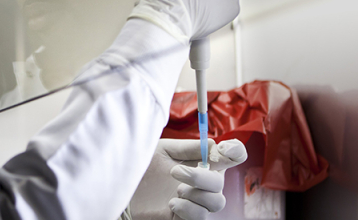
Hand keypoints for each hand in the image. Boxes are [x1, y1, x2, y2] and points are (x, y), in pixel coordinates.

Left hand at [129, 139, 247, 219]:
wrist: (122, 186)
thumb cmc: (143, 167)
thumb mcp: (163, 150)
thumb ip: (188, 147)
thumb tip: (214, 145)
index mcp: (201, 162)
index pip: (231, 157)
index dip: (236, 152)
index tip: (224, 150)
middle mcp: (203, 183)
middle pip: (221, 182)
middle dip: (201, 177)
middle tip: (174, 172)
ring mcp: (196, 202)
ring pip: (217, 201)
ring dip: (197, 194)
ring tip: (175, 190)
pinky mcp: (187, 217)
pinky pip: (201, 216)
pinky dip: (189, 209)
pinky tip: (172, 203)